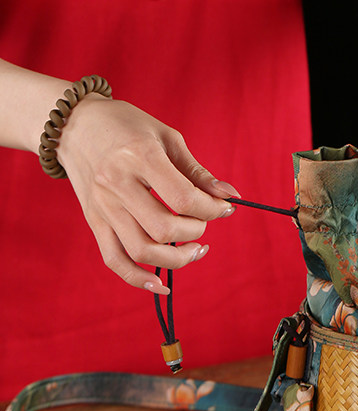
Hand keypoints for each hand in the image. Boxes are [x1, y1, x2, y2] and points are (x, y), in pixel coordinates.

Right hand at [56, 96, 238, 293]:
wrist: (74, 125)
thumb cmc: (128, 126)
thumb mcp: (167, 138)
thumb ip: (198, 172)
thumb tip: (230, 196)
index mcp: (139, 157)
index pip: (183, 199)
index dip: (212, 209)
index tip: (225, 207)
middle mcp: (116, 185)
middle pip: (164, 229)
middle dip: (197, 232)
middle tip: (204, 220)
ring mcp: (102, 207)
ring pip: (142, 251)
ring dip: (177, 259)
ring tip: (196, 249)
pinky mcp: (93, 221)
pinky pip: (114, 259)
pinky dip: (137, 279)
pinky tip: (161, 285)